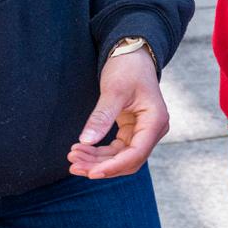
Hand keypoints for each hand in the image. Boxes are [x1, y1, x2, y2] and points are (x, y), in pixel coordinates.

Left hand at [68, 49, 168, 178]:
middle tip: (73, 164)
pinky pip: (115, 150)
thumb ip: (101, 116)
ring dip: (96, 161)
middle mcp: (153, 131)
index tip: (91, 173)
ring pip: (120, 157)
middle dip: (100, 165)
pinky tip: (80, 150)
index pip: (135, 154)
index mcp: (155, 121)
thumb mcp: (114, 90)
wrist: (132, 54)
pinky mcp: (132, 132)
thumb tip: (86, 141)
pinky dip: (98, 153)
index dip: (113, 167)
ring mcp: (143, 132)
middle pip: (128, 161)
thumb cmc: (127, 67)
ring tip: (72, 157)